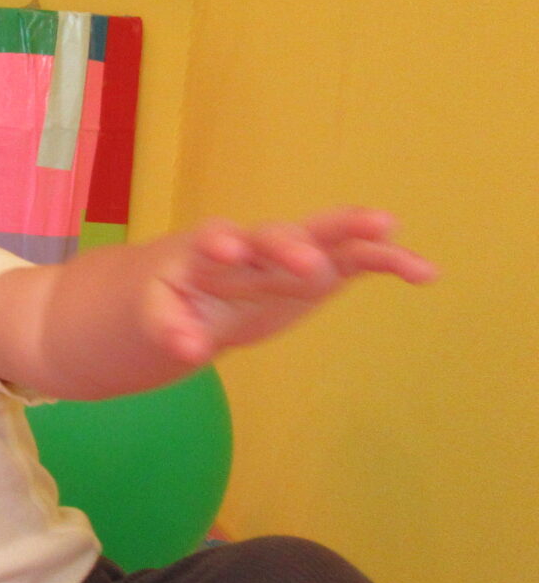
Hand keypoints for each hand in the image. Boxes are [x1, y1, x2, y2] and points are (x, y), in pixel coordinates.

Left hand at [146, 209, 435, 363]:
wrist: (193, 287)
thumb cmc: (172, 298)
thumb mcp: (158, 315)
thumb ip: (172, 331)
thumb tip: (188, 353)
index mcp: (206, 250)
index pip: (212, 239)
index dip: (219, 243)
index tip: (226, 251)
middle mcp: (254, 244)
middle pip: (272, 236)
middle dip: (289, 246)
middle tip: (306, 262)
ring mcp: (293, 252)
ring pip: (324, 234)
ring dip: (352, 231)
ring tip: (386, 229)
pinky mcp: (323, 269)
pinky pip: (358, 258)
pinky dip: (388, 261)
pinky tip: (425, 272)